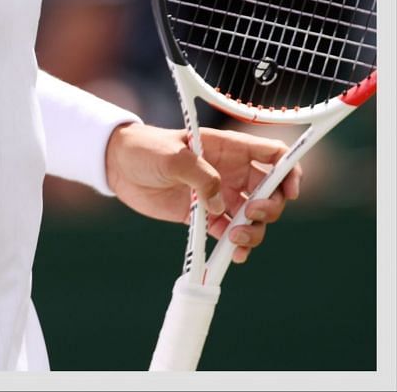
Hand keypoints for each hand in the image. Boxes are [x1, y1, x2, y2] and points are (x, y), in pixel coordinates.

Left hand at [105, 122, 302, 264]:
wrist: (116, 165)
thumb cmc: (145, 149)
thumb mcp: (173, 156)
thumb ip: (202, 177)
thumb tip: (221, 206)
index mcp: (229, 150)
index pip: (274, 155)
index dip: (290, 171)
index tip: (289, 191)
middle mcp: (230, 173)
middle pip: (271, 192)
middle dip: (271, 207)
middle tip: (251, 213)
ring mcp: (220, 196)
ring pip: (254, 218)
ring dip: (254, 231)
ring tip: (234, 238)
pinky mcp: (205, 216)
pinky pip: (230, 234)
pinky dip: (237, 247)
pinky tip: (233, 255)